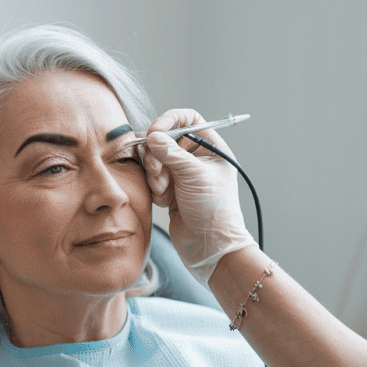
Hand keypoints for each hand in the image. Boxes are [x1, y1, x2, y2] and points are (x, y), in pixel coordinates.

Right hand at [142, 109, 257, 286]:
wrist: (210, 247)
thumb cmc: (214, 210)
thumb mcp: (194, 175)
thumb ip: (171, 153)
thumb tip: (152, 136)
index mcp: (210, 148)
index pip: (188, 119)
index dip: (170, 120)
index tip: (155, 131)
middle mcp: (196, 157)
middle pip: (165, 138)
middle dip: (157, 154)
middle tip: (157, 170)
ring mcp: (182, 174)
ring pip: (155, 158)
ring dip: (154, 173)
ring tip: (163, 189)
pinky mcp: (171, 190)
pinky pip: (152, 177)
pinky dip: (154, 187)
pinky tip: (164, 200)